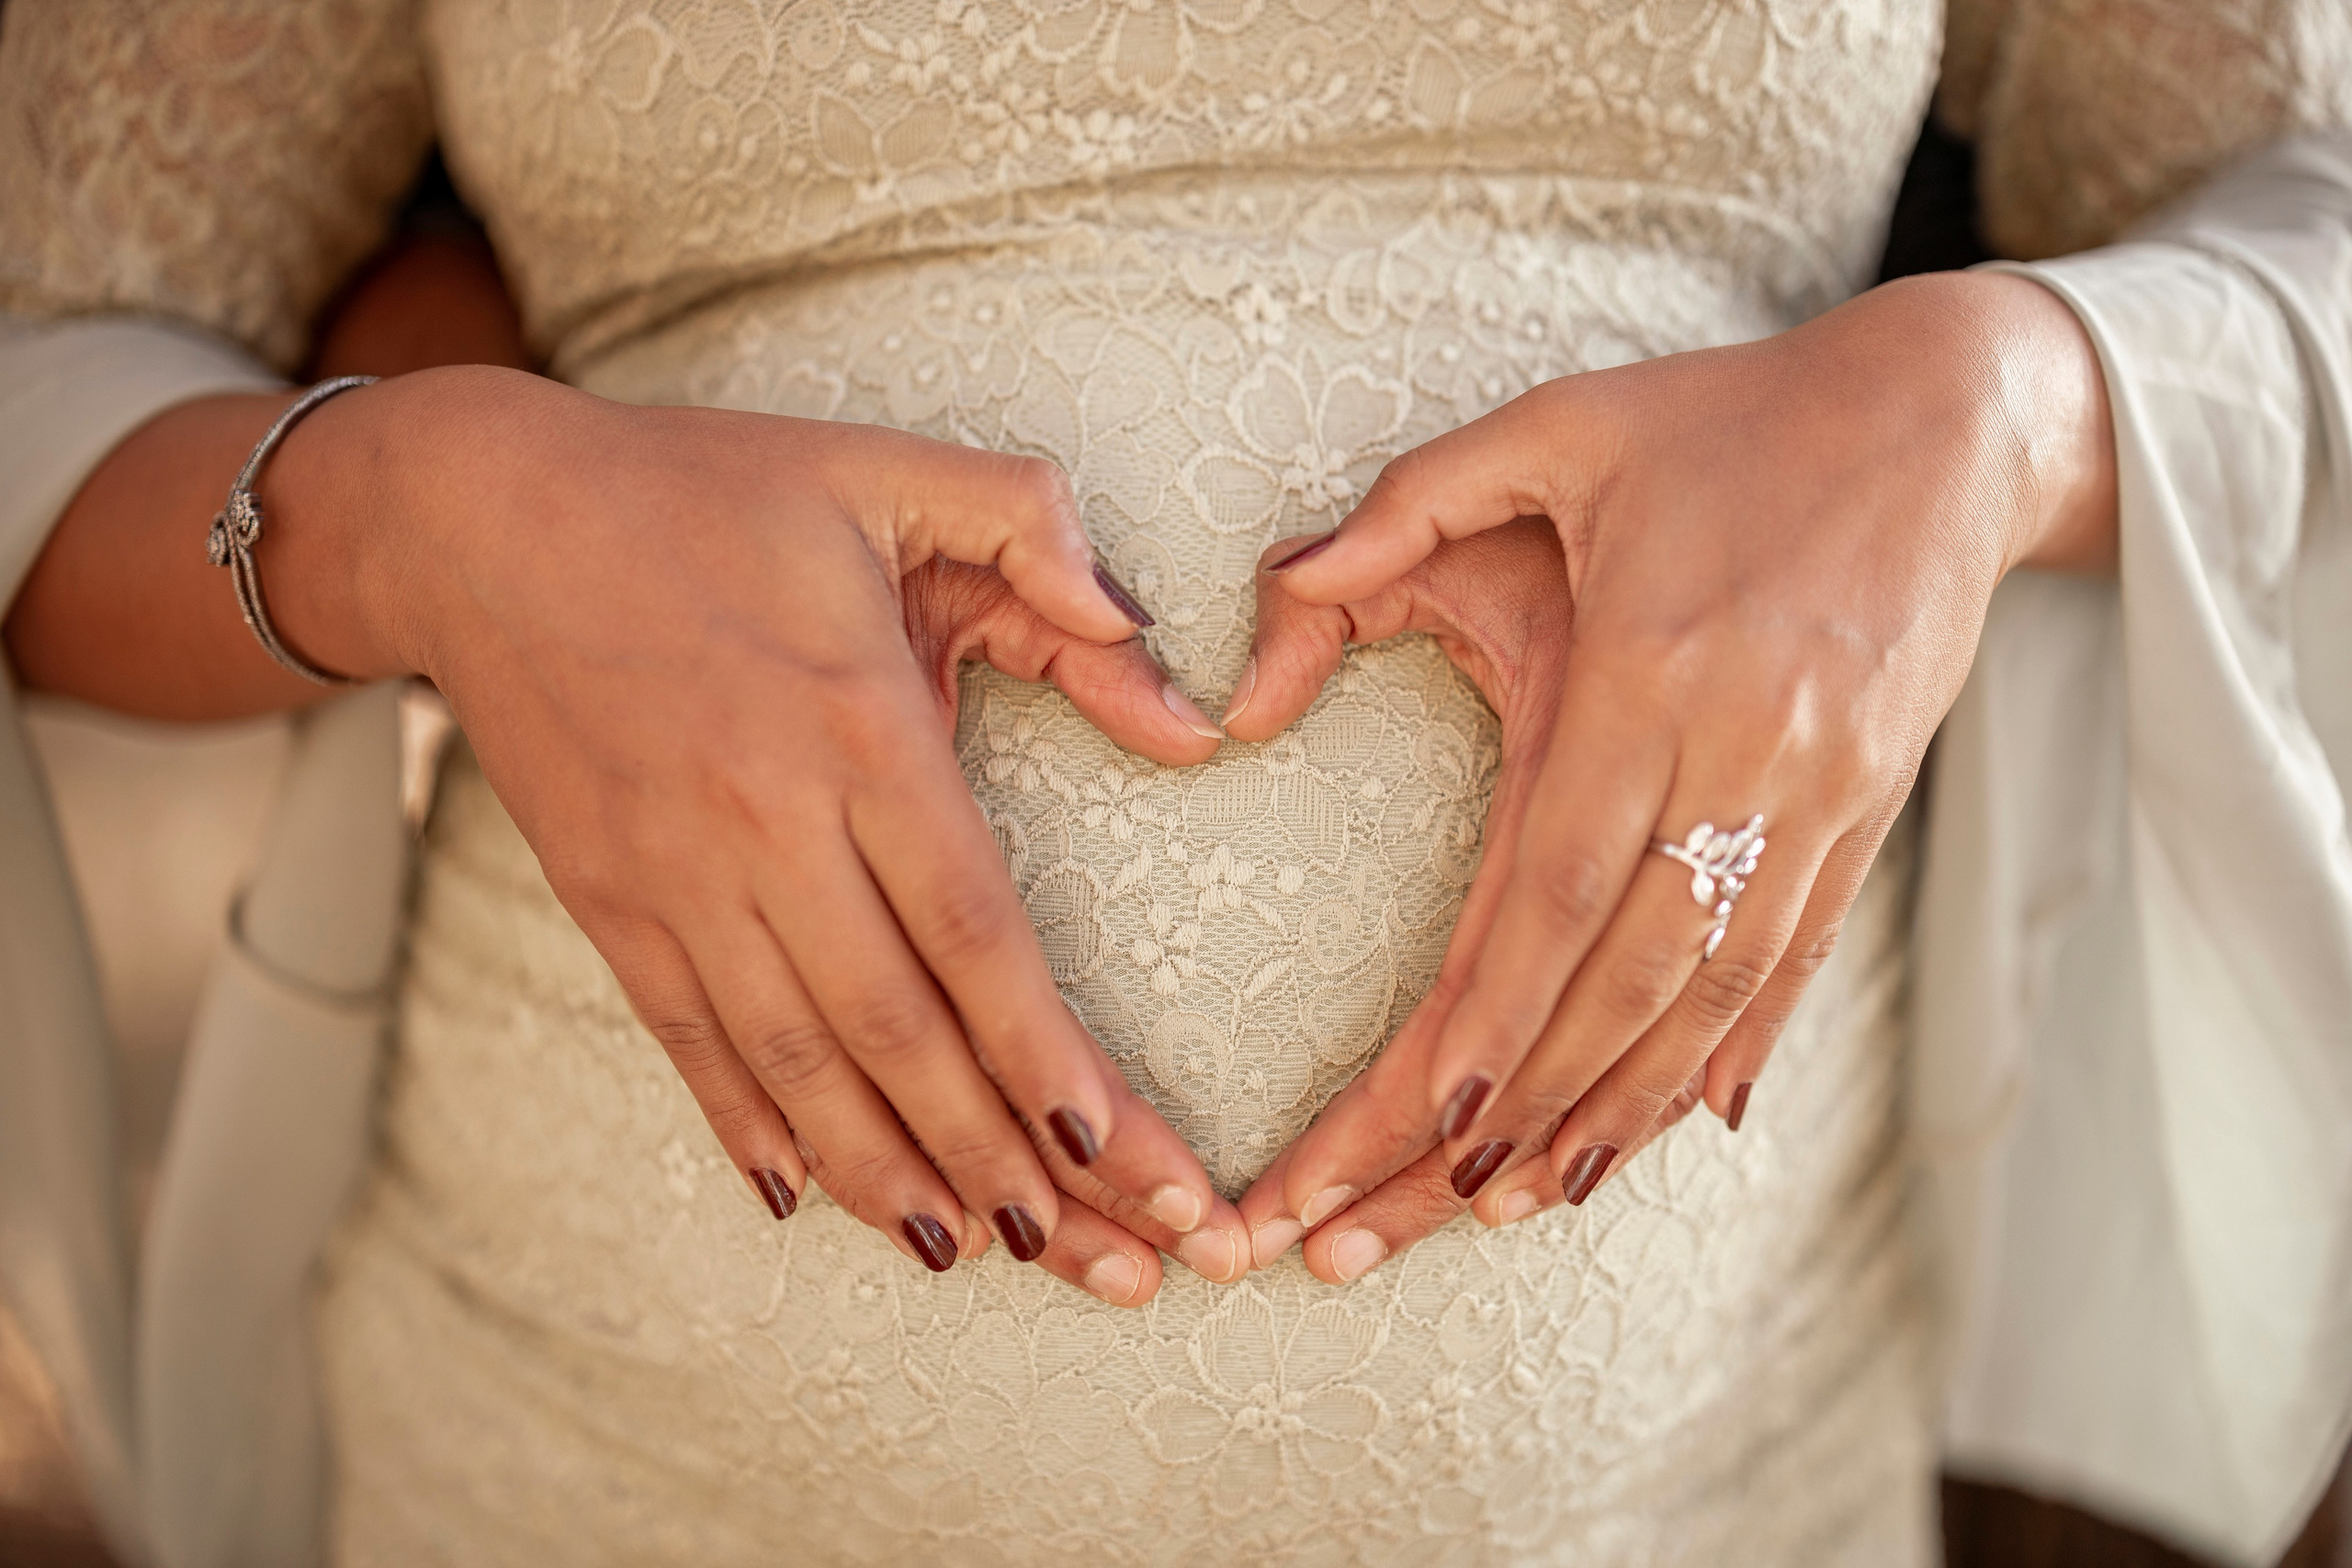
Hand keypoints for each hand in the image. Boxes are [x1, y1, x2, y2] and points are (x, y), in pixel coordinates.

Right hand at [260, 366, 1251, 1296]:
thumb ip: (1042, 543)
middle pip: (901, 1031)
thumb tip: (1174, 684)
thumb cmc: (705, 490)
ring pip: (800, 1066)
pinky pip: (692, 1045)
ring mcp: (674, 876)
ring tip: (985, 1257)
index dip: (1041, 1051)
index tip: (1115, 1147)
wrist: (475, 518)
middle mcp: (762, 822)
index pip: (969, 927)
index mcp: (852, 722)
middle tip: (1109, 1262)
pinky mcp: (610, 902)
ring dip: (897, 1176)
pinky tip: (818, 1199)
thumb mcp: (889, 472)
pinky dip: (758, 1130)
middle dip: (1008, 1159)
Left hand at [1237, 272, 2114, 1275]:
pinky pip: (1796, 960)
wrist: (1946, 417)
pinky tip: (1674, 1130)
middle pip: (1623, 977)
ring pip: (1711, 995)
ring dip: (1617, 1110)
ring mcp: (1818, 795)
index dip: (1495, 1015)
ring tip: (1523, 1201)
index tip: (1423, 1118)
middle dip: (1522, 1107)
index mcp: (1651, 669)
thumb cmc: (1723, 421)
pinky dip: (1732, 1054)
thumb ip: (1402, 512)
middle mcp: (1741, 754)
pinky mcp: (1866, 811)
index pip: (1555, 886)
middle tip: (1422, 1208)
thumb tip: (1274, 607)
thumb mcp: (1553, 429)